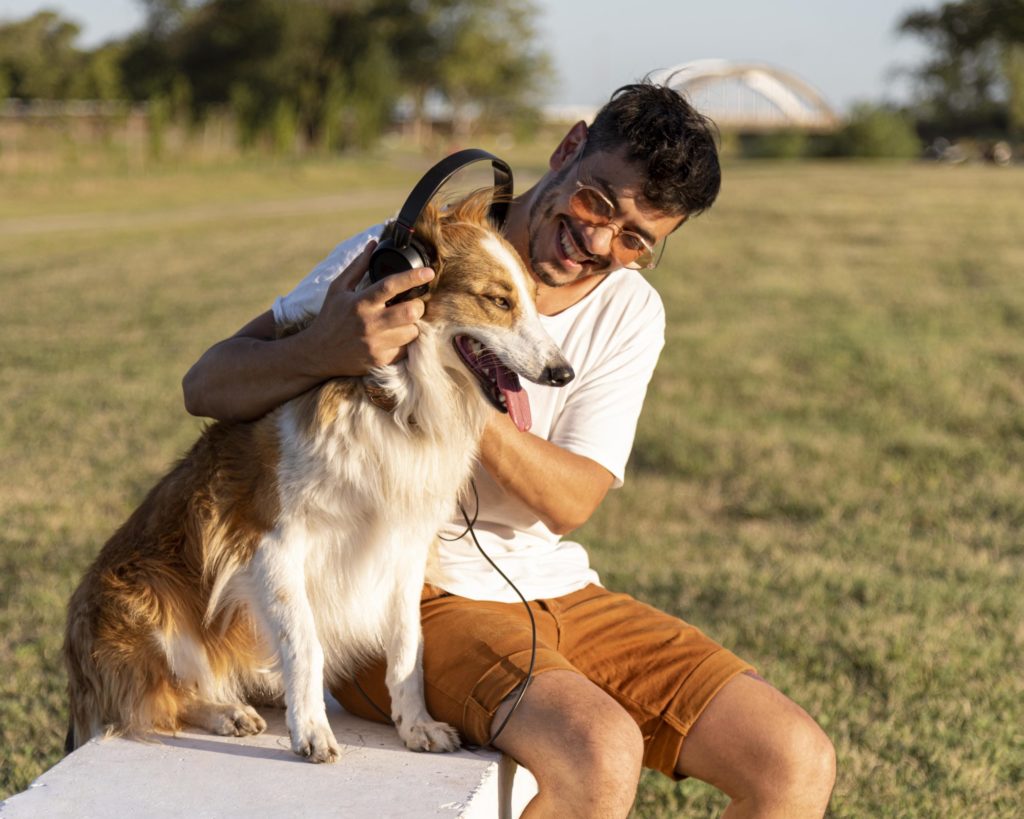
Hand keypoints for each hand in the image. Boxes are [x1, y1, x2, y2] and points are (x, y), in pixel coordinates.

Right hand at [305, 241, 434, 377]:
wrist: (318, 354)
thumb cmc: (330, 317)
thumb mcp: (338, 289)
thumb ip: (358, 266)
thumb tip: (373, 243)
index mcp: (360, 302)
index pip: (391, 286)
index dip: (412, 277)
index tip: (429, 272)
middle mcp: (369, 323)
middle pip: (410, 312)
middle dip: (418, 306)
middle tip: (413, 304)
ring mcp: (376, 344)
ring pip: (412, 331)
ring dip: (412, 325)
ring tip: (400, 322)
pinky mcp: (380, 360)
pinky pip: (406, 349)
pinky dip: (405, 342)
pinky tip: (394, 337)